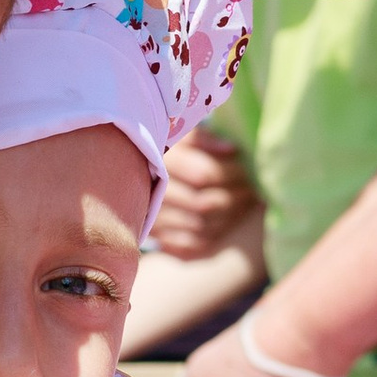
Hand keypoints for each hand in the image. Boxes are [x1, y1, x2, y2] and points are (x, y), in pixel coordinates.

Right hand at [154, 129, 259, 256]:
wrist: (125, 168)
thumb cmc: (164, 147)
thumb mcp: (179, 133)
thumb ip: (203, 138)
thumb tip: (231, 150)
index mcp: (161, 161)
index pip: (204, 174)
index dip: (232, 175)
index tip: (249, 172)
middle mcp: (153, 190)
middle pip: (203, 203)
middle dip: (234, 199)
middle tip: (252, 192)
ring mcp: (152, 215)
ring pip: (199, 226)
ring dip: (227, 219)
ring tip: (243, 206)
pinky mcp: (153, 233)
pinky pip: (189, 242)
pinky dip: (210, 236)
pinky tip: (223, 223)